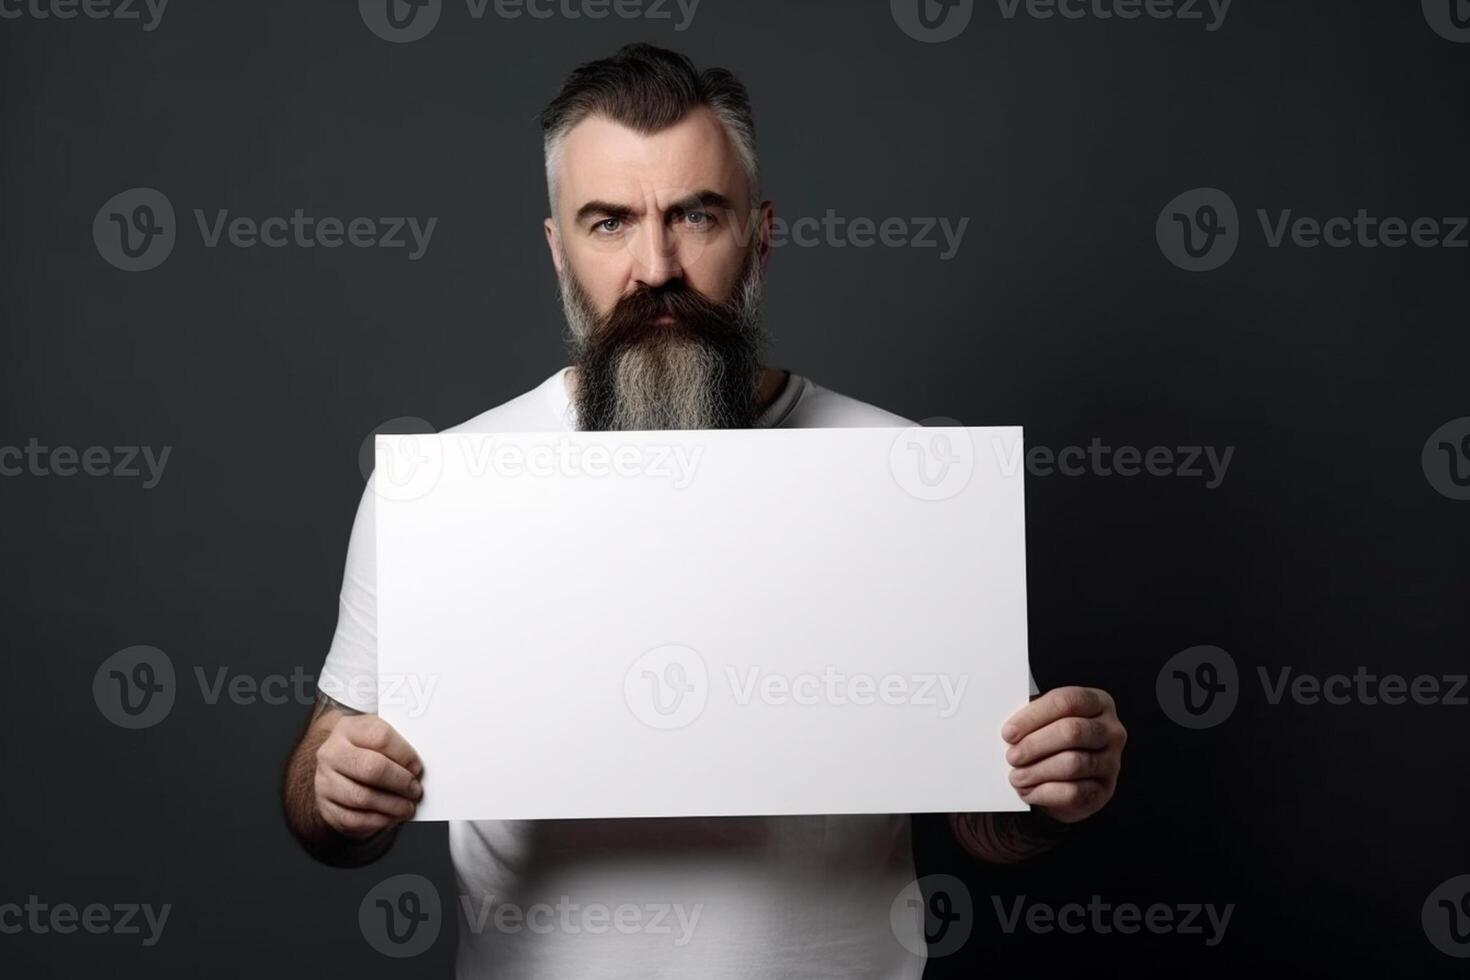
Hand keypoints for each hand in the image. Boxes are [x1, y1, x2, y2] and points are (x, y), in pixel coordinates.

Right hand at [313, 715, 423, 839]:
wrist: (337, 762)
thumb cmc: (365, 749)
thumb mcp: (379, 736)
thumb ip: (398, 746)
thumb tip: (418, 767)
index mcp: (349, 729)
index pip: (380, 737)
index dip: (404, 754)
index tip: (417, 767)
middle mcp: (332, 754)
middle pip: (371, 769)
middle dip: (400, 782)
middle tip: (415, 790)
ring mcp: (325, 781)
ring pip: (361, 797)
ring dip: (391, 806)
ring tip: (406, 807)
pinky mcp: (325, 806)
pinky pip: (353, 819)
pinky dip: (377, 822)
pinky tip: (390, 817)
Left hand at [1001, 686, 1125, 823]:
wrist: (1068, 779)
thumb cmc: (1052, 741)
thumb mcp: (1045, 722)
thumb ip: (1032, 719)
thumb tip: (1010, 731)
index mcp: (1097, 702)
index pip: (1066, 701)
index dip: (1033, 716)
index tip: (1008, 733)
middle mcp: (1111, 730)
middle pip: (1071, 731)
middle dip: (1034, 745)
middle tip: (1012, 756)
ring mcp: (1112, 761)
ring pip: (1072, 763)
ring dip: (1037, 771)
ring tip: (1016, 776)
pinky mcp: (1104, 790)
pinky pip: (1074, 792)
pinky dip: (1045, 792)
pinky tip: (1029, 791)